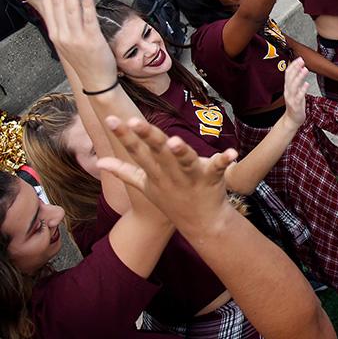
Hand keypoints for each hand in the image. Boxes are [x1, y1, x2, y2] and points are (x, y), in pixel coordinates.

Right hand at [39, 0, 117, 89]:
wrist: (96, 81)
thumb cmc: (85, 61)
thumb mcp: (68, 43)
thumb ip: (64, 26)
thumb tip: (63, 7)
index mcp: (56, 34)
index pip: (48, 7)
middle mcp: (63, 35)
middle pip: (58, 4)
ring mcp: (77, 37)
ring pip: (71, 8)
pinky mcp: (92, 39)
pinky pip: (88, 18)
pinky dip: (86, 4)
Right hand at [97, 116, 236, 231]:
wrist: (201, 224)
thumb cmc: (172, 200)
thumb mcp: (145, 186)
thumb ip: (124, 172)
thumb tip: (99, 162)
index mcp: (154, 172)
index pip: (136, 151)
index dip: (123, 136)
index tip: (109, 119)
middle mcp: (170, 174)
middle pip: (157, 151)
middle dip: (147, 136)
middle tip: (135, 121)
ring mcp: (190, 177)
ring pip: (183, 161)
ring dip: (180, 151)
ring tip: (175, 141)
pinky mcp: (211, 179)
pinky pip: (218, 168)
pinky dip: (224, 160)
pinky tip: (231, 153)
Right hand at [283, 58, 309, 126]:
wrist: (292, 119)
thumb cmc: (296, 104)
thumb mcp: (296, 90)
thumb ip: (298, 80)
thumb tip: (301, 68)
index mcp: (288, 87)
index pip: (288, 74)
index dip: (293, 66)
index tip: (299, 58)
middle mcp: (288, 91)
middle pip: (290, 78)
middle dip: (295, 68)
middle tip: (301, 60)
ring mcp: (291, 98)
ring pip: (294, 85)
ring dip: (299, 77)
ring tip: (305, 69)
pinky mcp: (296, 104)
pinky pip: (299, 96)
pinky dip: (302, 89)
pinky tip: (307, 84)